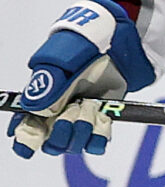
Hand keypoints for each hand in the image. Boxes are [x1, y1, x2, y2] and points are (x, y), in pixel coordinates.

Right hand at [10, 0, 151, 158]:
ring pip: (73, 144)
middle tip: (70, 115)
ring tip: (88, 109)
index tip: (26, 146)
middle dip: (58, 135)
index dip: (24, 139)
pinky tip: (100, 122)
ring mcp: (80, 116)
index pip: (26, 126)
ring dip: (80, 133)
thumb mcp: (59, 60)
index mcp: (40, 97)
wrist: (117, 40)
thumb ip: (45, 84)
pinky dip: (98, 137)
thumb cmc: (82, 45)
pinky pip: (97, 142)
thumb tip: (33, 109)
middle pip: (50, 142)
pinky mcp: (102, 117)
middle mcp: (58, 111)